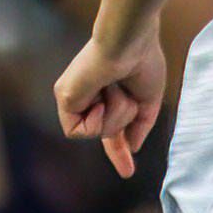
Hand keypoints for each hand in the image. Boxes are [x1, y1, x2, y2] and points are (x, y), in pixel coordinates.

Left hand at [53, 34, 169, 173]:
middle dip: (120, 130)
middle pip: (106, 133)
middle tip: (124, 94)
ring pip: (98, 132)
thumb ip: (139, 126)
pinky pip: (81, 131)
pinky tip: (100, 96)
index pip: (111, 129)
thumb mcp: (148, 101)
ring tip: (116, 87)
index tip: (127, 171)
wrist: (130, 41)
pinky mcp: (64, 97)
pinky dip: (97, 119)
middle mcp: (89, 96)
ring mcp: (76, 97)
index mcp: (108, 94)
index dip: (119, 151)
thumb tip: (132, 146)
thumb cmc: (143, 60)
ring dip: (116, 115)